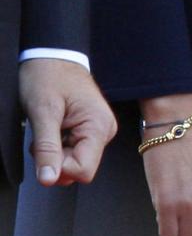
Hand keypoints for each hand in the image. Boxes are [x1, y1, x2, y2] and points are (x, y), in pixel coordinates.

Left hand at [18, 58, 117, 185]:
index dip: (58, 168)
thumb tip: (49, 179)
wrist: (52, 56)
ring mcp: (97, 130)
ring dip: (53, 152)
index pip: (83, 171)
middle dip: (54, 160)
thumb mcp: (43, 113)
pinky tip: (52, 128)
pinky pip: (71, 151)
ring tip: (47, 128)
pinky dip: (55, 146)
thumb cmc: (49, 76)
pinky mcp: (89, 130)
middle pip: (78, 168)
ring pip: (72, 161)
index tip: (44, 151)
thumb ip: (47, 149)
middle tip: (44, 135)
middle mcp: (104, 131)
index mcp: (99, 127)